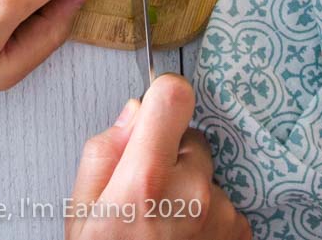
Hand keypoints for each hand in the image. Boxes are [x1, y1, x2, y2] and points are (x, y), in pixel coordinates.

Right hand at [66, 75, 250, 238]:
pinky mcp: (240, 233)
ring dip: (189, 188)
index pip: (175, 95)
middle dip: (170, 154)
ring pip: (206, 172)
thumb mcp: (81, 209)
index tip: (154, 112)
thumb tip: (135, 111)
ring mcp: (222, 214)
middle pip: (190, 136)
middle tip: (147, 193)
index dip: (161, 97)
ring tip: (165, 226)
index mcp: (146, 178)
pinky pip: (223, 201)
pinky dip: (206, 214)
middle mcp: (192, 191)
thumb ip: (105, 149)